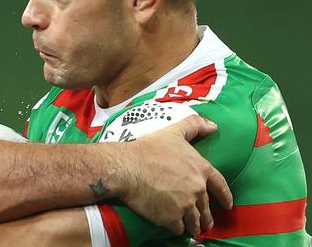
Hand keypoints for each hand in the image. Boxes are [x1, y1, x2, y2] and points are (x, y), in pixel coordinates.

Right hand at [118, 115, 231, 235]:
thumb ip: (194, 126)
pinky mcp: (171, 218)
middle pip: (206, 208)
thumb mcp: (173, 131)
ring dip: (194, 226)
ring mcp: (185, 205)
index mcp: (200, 169)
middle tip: (204, 221)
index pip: (220, 186)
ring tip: (192, 229)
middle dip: (206, 216)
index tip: (227, 205)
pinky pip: (179, 229)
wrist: (127, 167)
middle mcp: (197, 189)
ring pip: (195, 221)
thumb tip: (213, 126)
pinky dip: (178, 229)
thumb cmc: (147, 149)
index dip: (225, 196)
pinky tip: (175, 228)